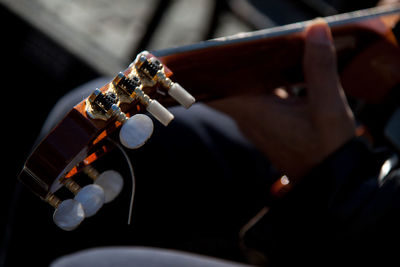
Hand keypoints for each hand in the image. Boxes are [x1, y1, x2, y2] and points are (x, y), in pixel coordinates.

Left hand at [210, 19, 355, 179]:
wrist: (331, 180)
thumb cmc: (327, 150)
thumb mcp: (328, 108)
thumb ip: (320, 69)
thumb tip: (315, 30)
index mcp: (254, 112)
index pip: (215, 89)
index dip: (212, 69)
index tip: (220, 52)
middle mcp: (249, 118)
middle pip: (229, 84)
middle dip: (238, 62)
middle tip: (256, 44)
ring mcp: (257, 122)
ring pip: (245, 90)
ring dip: (254, 71)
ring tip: (271, 50)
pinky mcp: (268, 123)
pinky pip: (258, 97)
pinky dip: (266, 82)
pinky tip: (283, 70)